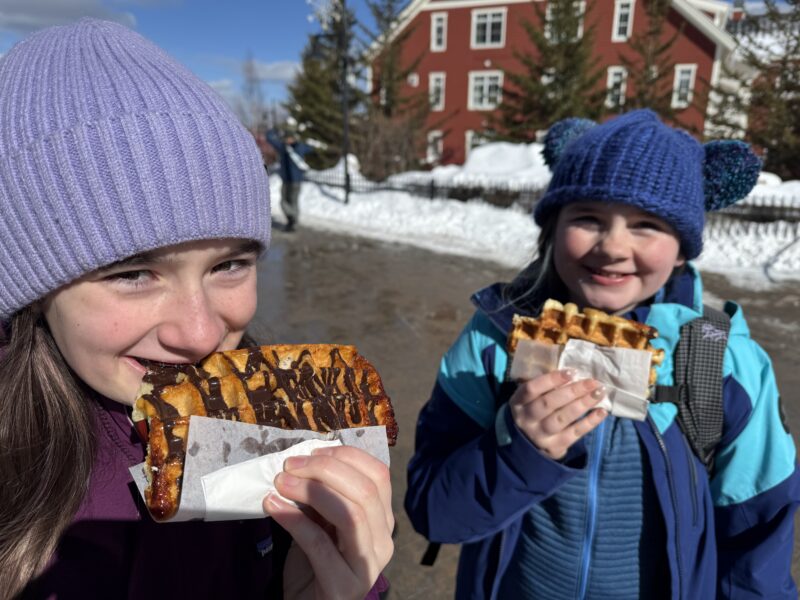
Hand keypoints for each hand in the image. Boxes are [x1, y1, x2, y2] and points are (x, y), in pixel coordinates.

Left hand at [263, 445, 393, 599]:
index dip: (346, 456)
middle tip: (289, 467)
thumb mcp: (322, 522)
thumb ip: (322, 496)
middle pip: (365, 490)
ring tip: (280, 483)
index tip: (311, 452)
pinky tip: (272, 507)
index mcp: (383, 520)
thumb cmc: (314, 564)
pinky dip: (294, 520)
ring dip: (311, 491)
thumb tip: (302, 461)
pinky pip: (320, 544)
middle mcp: (383, 542)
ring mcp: (368, 566)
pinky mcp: (345, 587)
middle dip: (324, 470)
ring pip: (351, 514)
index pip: (379, 474)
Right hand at [509, 369, 607, 460]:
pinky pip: (574, 434)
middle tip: (593, 382)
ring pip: (562, 418)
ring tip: (599, 393)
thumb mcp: (529, 398)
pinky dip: (589, 422)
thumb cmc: (532, 411)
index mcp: (518, 403)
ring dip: (583, 404)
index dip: (552, 379)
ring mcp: (539, 436)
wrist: (526, 444)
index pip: (532, 389)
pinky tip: (601, 412)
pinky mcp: (554, 447)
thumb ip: (544, 387)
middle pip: (549, 403)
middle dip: (573, 391)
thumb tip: (573, 373)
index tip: (572, 372)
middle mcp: (526, 420)